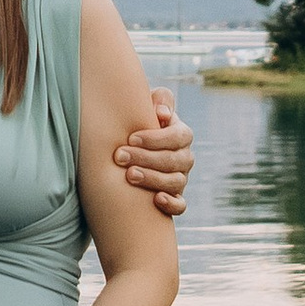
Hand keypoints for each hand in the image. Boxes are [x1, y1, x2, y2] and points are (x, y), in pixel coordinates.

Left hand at [113, 88, 192, 219]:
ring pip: (176, 182)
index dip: (156, 138)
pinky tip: (155, 200)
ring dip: (153, 179)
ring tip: (129, 176)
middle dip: (147, 158)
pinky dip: (171, 203)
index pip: (178, 136)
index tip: (131, 138)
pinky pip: (180, 205)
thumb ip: (158, 100)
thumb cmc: (136, 124)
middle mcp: (184, 157)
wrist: (128, 148)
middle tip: (120, 157)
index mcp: (181, 134)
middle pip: (175, 160)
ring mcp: (180, 178)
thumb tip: (162, 112)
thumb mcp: (146, 106)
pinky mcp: (174, 197)